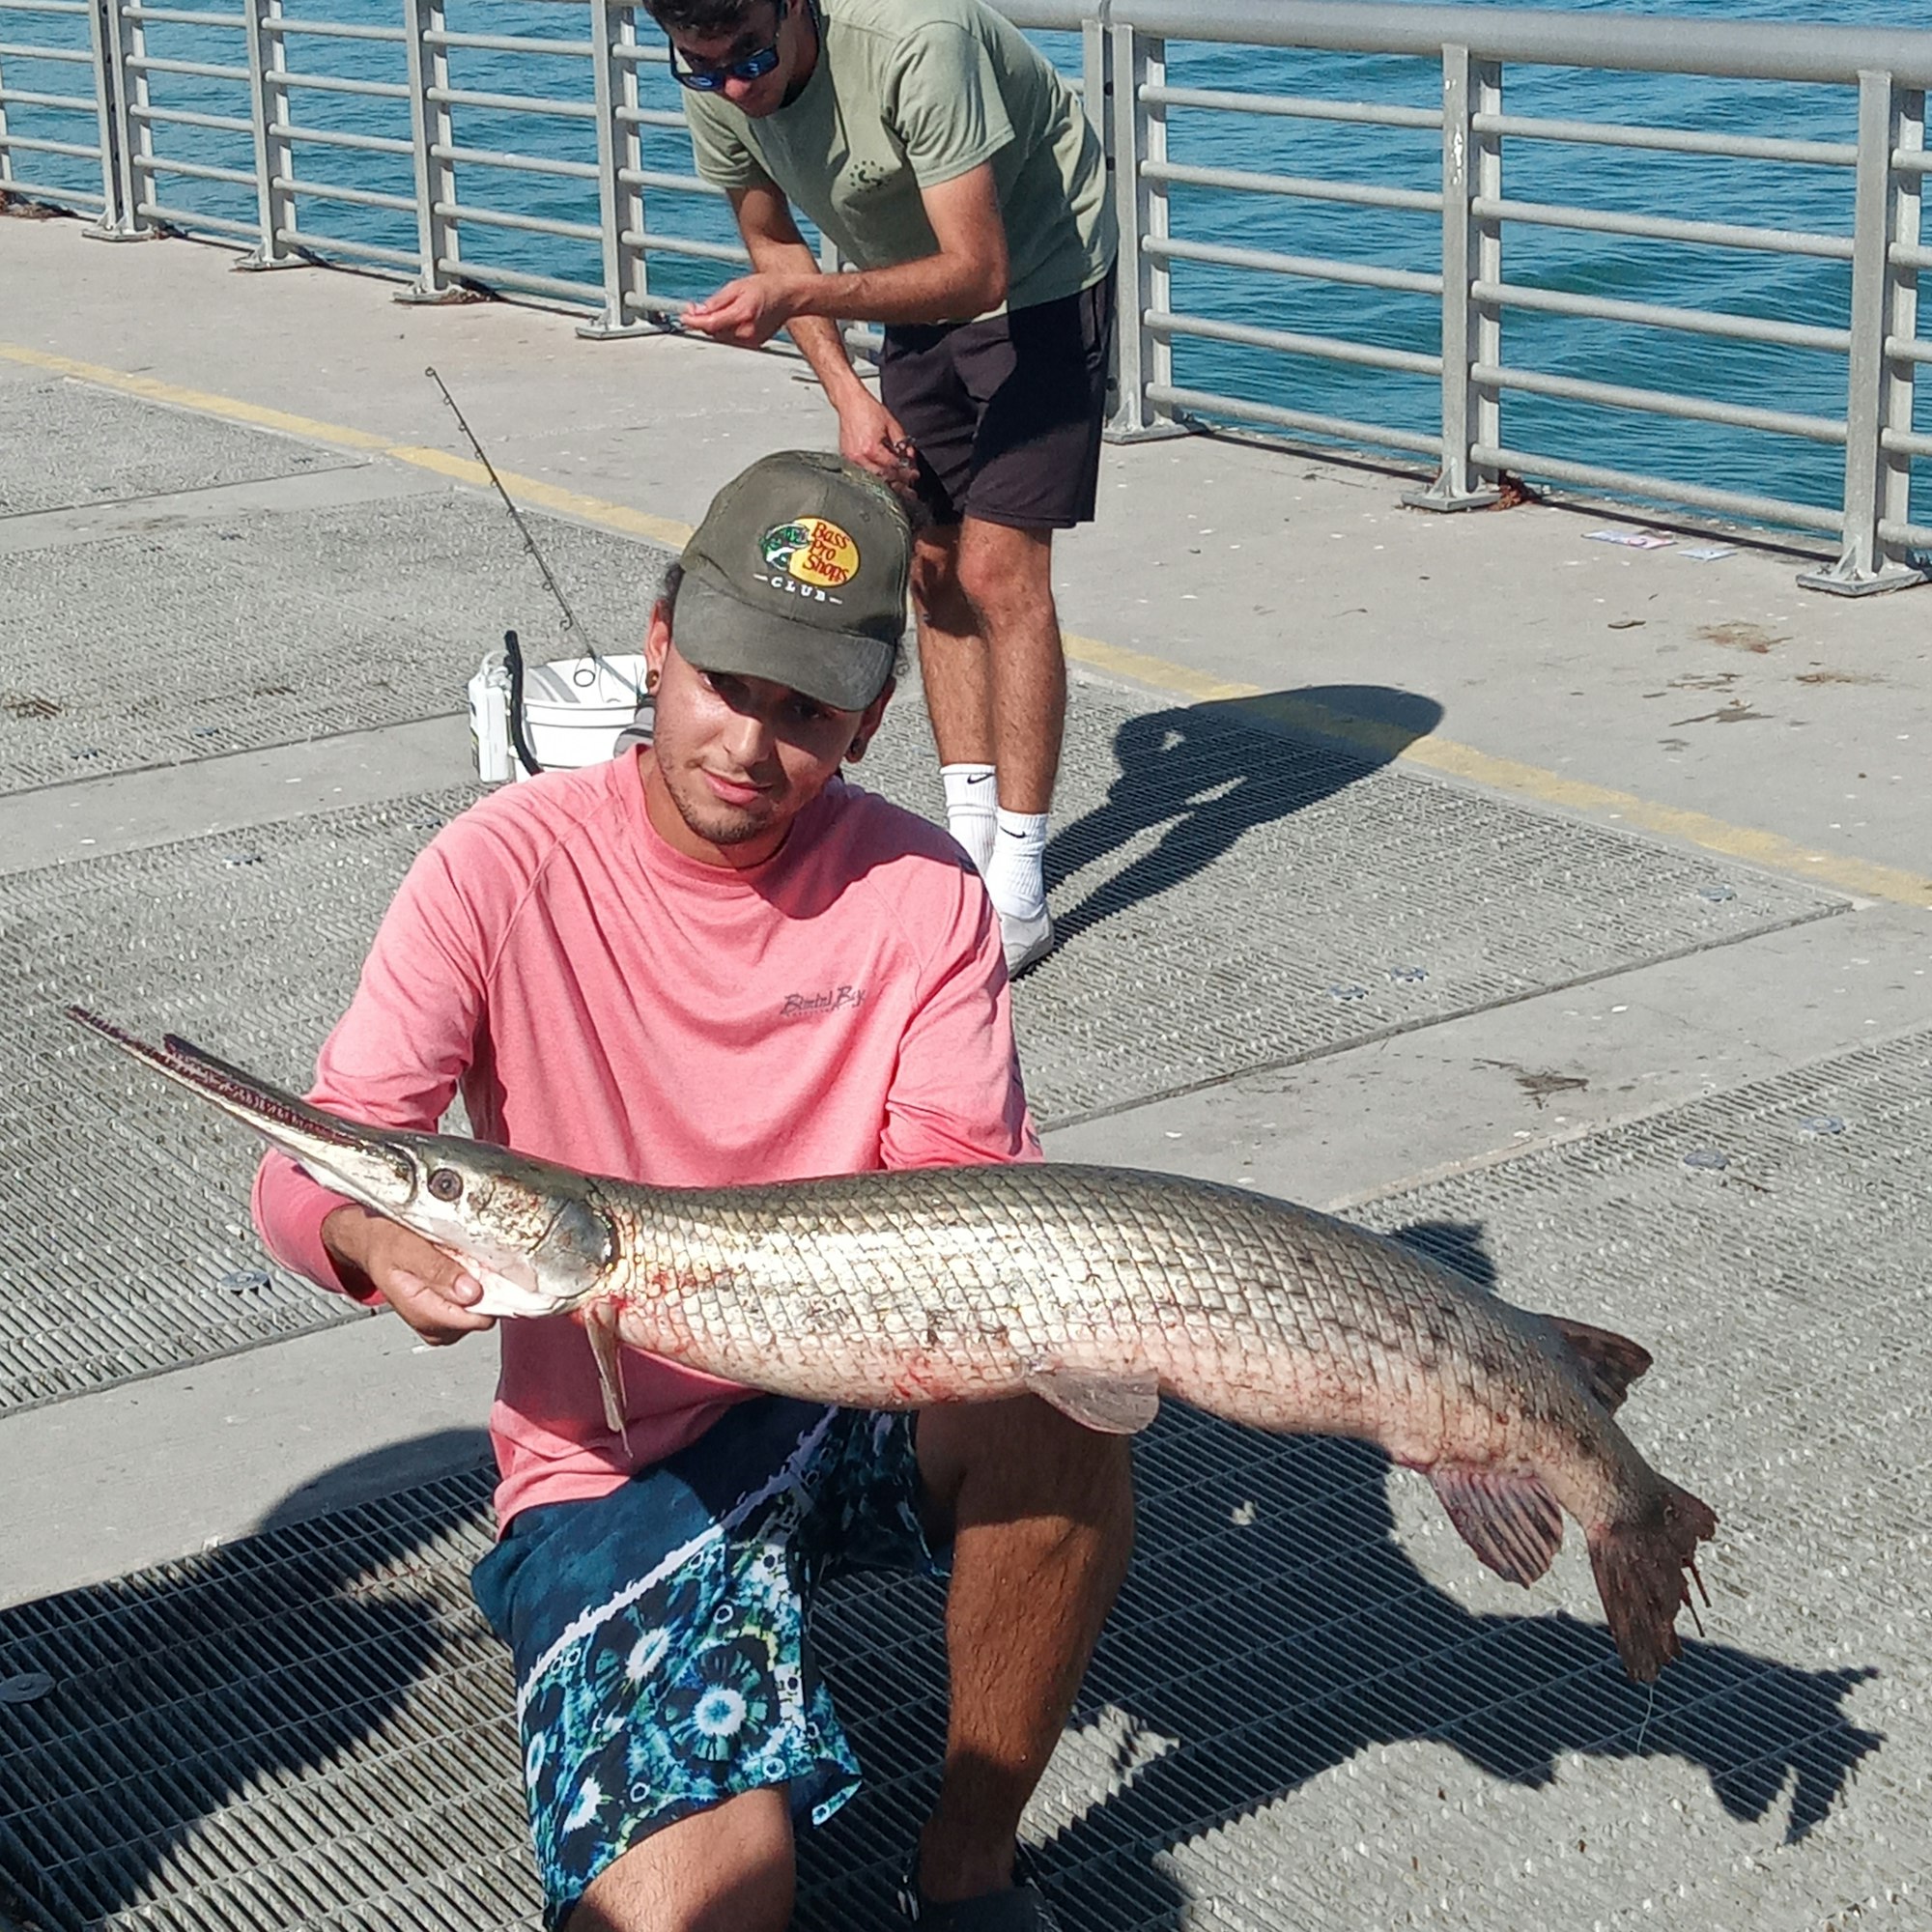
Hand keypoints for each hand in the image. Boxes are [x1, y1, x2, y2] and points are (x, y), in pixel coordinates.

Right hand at [321, 1205, 495, 1345]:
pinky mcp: (449, 1314)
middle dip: (486, 1290)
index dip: (489, 1296)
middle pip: (480, 1317)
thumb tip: (471, 1293)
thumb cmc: (385, 1242)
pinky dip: (479, 1287)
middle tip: (475, 1259)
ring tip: (466, 1261)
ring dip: (483, 1287)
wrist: (373, 1240)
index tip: (493, 1271)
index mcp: (419, 1309)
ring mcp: (441, 1320)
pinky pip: (477, 1306)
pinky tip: (466, 1269)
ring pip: (482, 1313)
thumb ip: (438, 1270)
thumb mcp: (407, 1247)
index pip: (469, 1320)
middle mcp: (431, 1322)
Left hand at [680, 272, 801, 348]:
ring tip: (711, 311)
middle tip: (693, 308)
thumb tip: (699, 311)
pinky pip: (731, 339)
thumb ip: (716, 301)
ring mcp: (750, 340)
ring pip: (720, 337)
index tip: (684, 316)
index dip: (693, 321)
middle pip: (713, 332)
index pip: (710, 324)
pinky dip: (723, 330)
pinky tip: (726, 318)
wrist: (787, 297)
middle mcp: (746, 331)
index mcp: (742, 314)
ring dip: (711, 326)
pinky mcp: (753, 344)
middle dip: (701, 322)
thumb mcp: (736, 286)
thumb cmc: (765, 287)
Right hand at [836, 388, 920, 495]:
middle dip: (897, 482)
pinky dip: (874, 475)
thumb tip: (909, 457)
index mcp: (871, 448)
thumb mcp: (891, 424)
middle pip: (882, 478)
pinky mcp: (846, 459)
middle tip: (908, 487)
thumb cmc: (866, 409)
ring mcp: (851, 460)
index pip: (892, 467)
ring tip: (897, 484)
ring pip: (872, 479)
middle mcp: (859, 457)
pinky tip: (883, 476)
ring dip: (886, 482)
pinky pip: (863, 473)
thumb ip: (902, 443)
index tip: (913, 475)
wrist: (850, 402)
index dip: (905, 473)